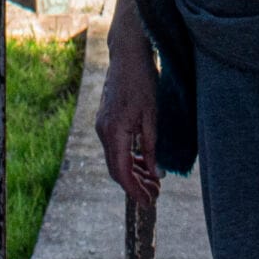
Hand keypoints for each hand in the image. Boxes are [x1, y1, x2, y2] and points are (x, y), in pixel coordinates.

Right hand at [96, 0, 161, 205]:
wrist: (127, 55)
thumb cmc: (143, 81)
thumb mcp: (152, 116)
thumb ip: (151, 147)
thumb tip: (156, 173)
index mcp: (114, 132)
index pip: (122, 172)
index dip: (135, 190)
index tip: (149, 202)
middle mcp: (103, 131)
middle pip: (116, 169)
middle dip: (134, 186)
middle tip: (155, 196)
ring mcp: (102, 126)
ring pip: (115, 159)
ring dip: (132, 173)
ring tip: (153, 182)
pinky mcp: (106, 120)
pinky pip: (115, 147)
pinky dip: (128, 159)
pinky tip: (144, 163)